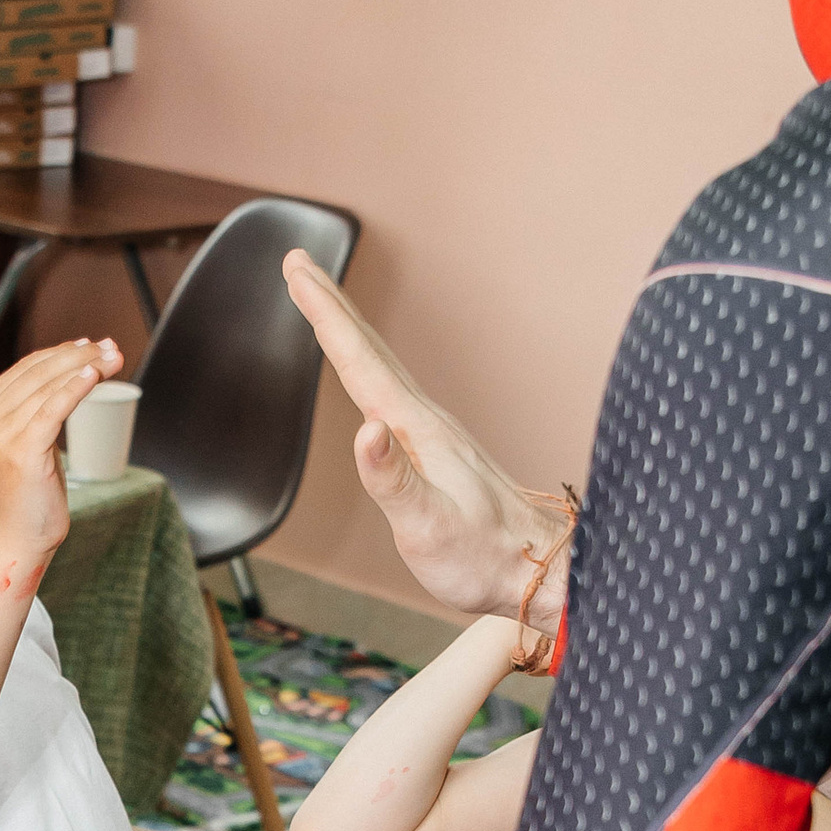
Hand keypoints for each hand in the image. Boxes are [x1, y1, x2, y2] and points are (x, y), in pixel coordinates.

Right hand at [0, 337, 121, 579]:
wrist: (17, 538)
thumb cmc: (28, 494)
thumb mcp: (28, 442)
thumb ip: (36, 409)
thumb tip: (71, 372)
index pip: (25, 369)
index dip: (60, 352)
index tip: (90, 345)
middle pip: (39, 372)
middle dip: (80, 354)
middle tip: (111, 347)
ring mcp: (1, 434)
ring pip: (49, 386)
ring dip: (87, 366)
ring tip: (114, 357)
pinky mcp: (22, 450)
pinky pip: (54, 408)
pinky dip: (76, 387)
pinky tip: (95, 375)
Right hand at [284, 253, 566, 622]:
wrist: (534, 570)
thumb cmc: (479, 557)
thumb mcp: (428, 526)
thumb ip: (393, 479)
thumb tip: (365, 429)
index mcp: (414, 430)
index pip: (359, 362)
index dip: (325, 315)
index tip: (297, 271)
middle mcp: (423, 419)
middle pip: (369, 349)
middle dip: (330, 303)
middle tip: (297, 261)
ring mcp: (431, 431)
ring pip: (380, 364)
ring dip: (348, 327)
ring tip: (321, 300)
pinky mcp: (435, 448)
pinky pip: (389, 388)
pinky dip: (366, 363)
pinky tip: (363, 369)